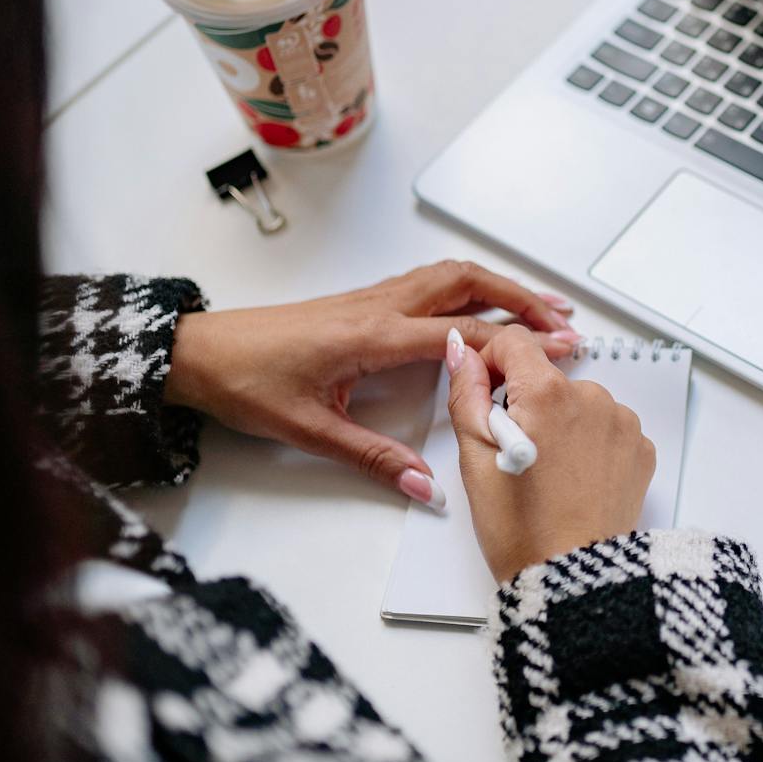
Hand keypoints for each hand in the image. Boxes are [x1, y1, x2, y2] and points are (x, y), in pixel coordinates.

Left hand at [162, 260, 580, 506]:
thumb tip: (423, 485)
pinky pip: (429, 283)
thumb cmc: (244, 381)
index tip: (558, 350)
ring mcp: (372, 299)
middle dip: (522, 298)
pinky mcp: (363, 303)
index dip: (516, 342)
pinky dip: (469, 288)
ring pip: (450, 276)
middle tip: (564, 318)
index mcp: (373, 335)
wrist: (198, 353)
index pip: (462, 334)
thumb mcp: (309, 430)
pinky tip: (481, 304)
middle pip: (467, 284)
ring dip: (499, 286)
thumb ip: (373, 459)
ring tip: (539, 305)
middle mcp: (379, 307)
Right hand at [444, 325, 655, 581]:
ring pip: (579, 403)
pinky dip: (591, 444)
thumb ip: (466, 393)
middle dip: (527, 404)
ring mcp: (622, 423)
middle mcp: (592, 398)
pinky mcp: (641, 449)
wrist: (573, 578)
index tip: (485, 392)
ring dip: (562, 424)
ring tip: (547, 472)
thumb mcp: (474, 458)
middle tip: (515, 453)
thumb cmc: (522, 529)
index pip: (515, 344)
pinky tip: (575, 479)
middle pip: (548, 378)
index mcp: (547, 393)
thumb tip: (461, 352)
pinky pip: (608, 429)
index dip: (492, 363)